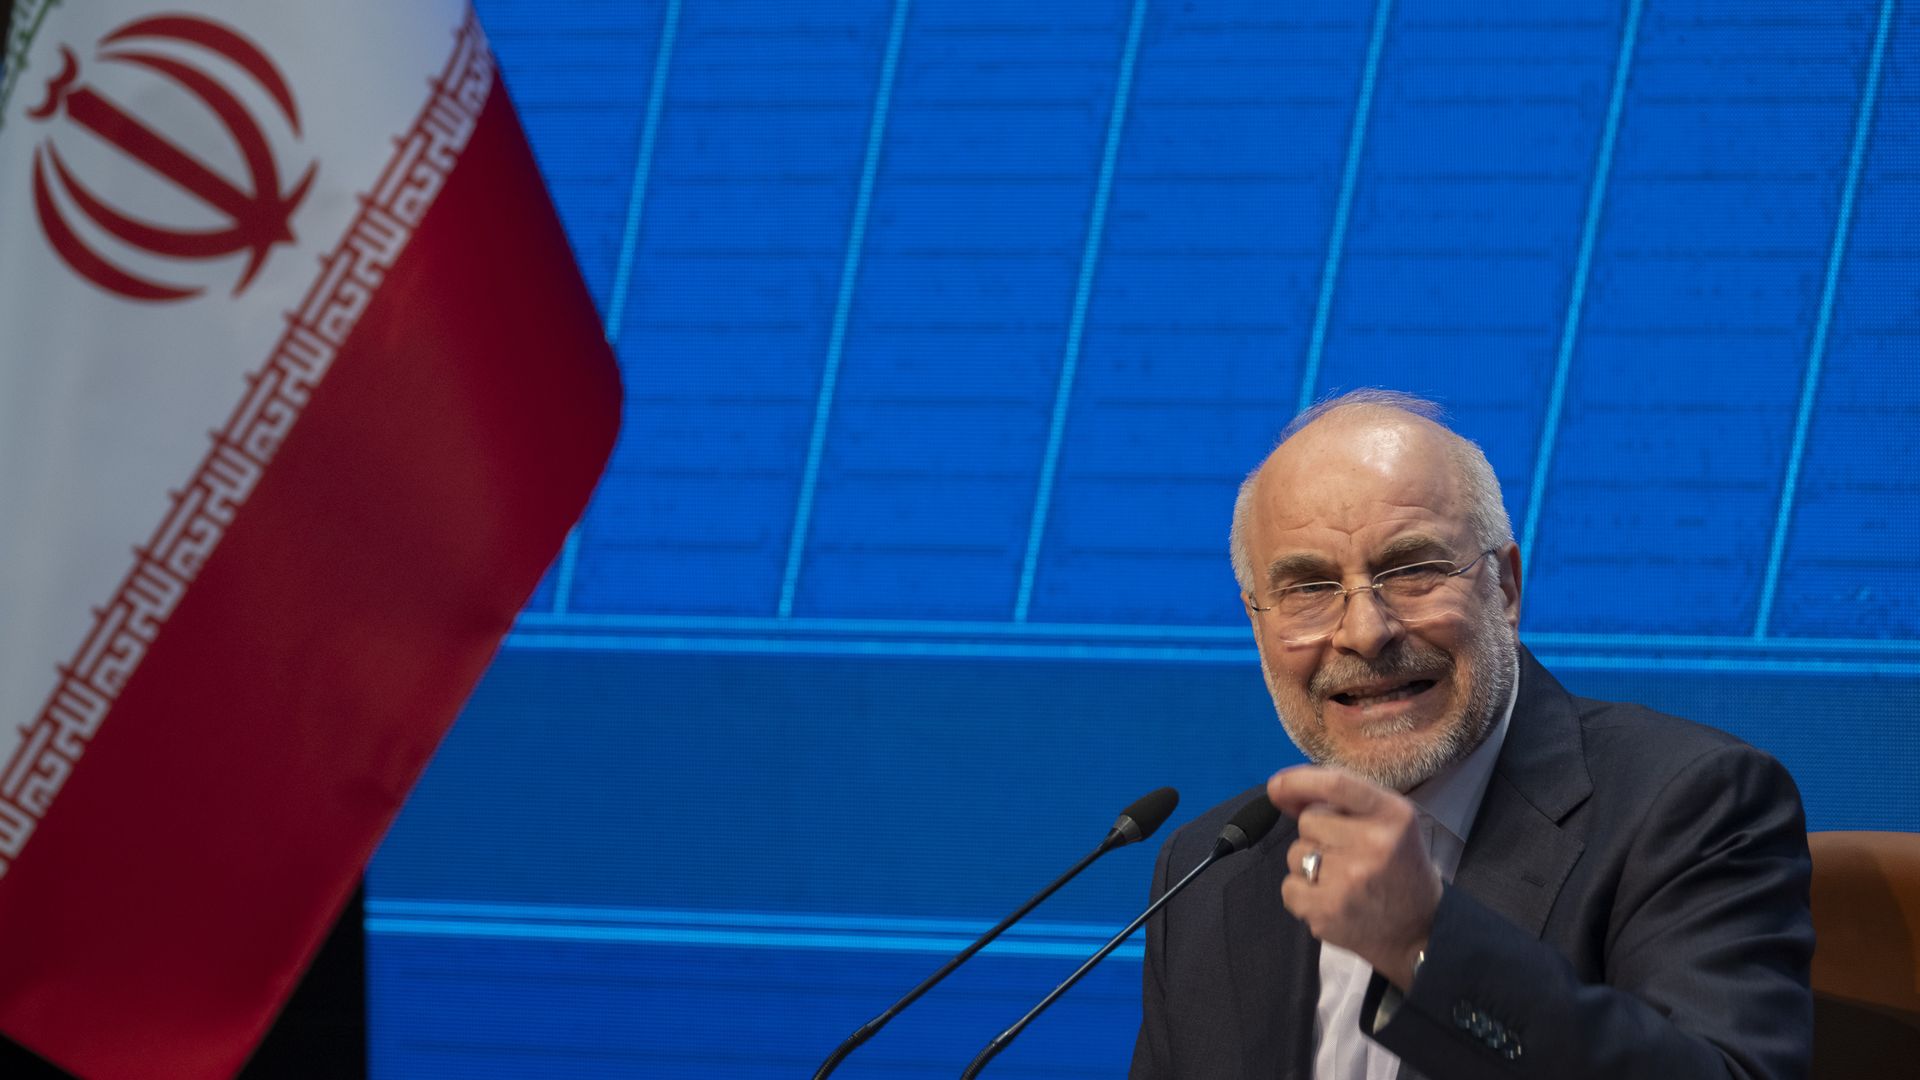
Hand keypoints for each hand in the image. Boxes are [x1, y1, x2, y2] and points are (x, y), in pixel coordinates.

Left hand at [1268, 765, 1440, 989]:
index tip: (1277, 786)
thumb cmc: (1398, 869)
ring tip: (1342, 880)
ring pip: (1295, 853)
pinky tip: (1330, 900)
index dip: (1298, 780)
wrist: (1420, 932)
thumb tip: (1280, 791)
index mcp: (1393, 814)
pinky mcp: (1329, 910)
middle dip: (1318, 835)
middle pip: (1309, 820)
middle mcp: (1374, 843)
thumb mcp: (1390, 823)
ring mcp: (1350, 879)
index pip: (1334, 783)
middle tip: (1346, 856)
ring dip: (1309, 865)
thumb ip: (1342, 801)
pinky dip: (1302, 894)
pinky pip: (1289, 887)